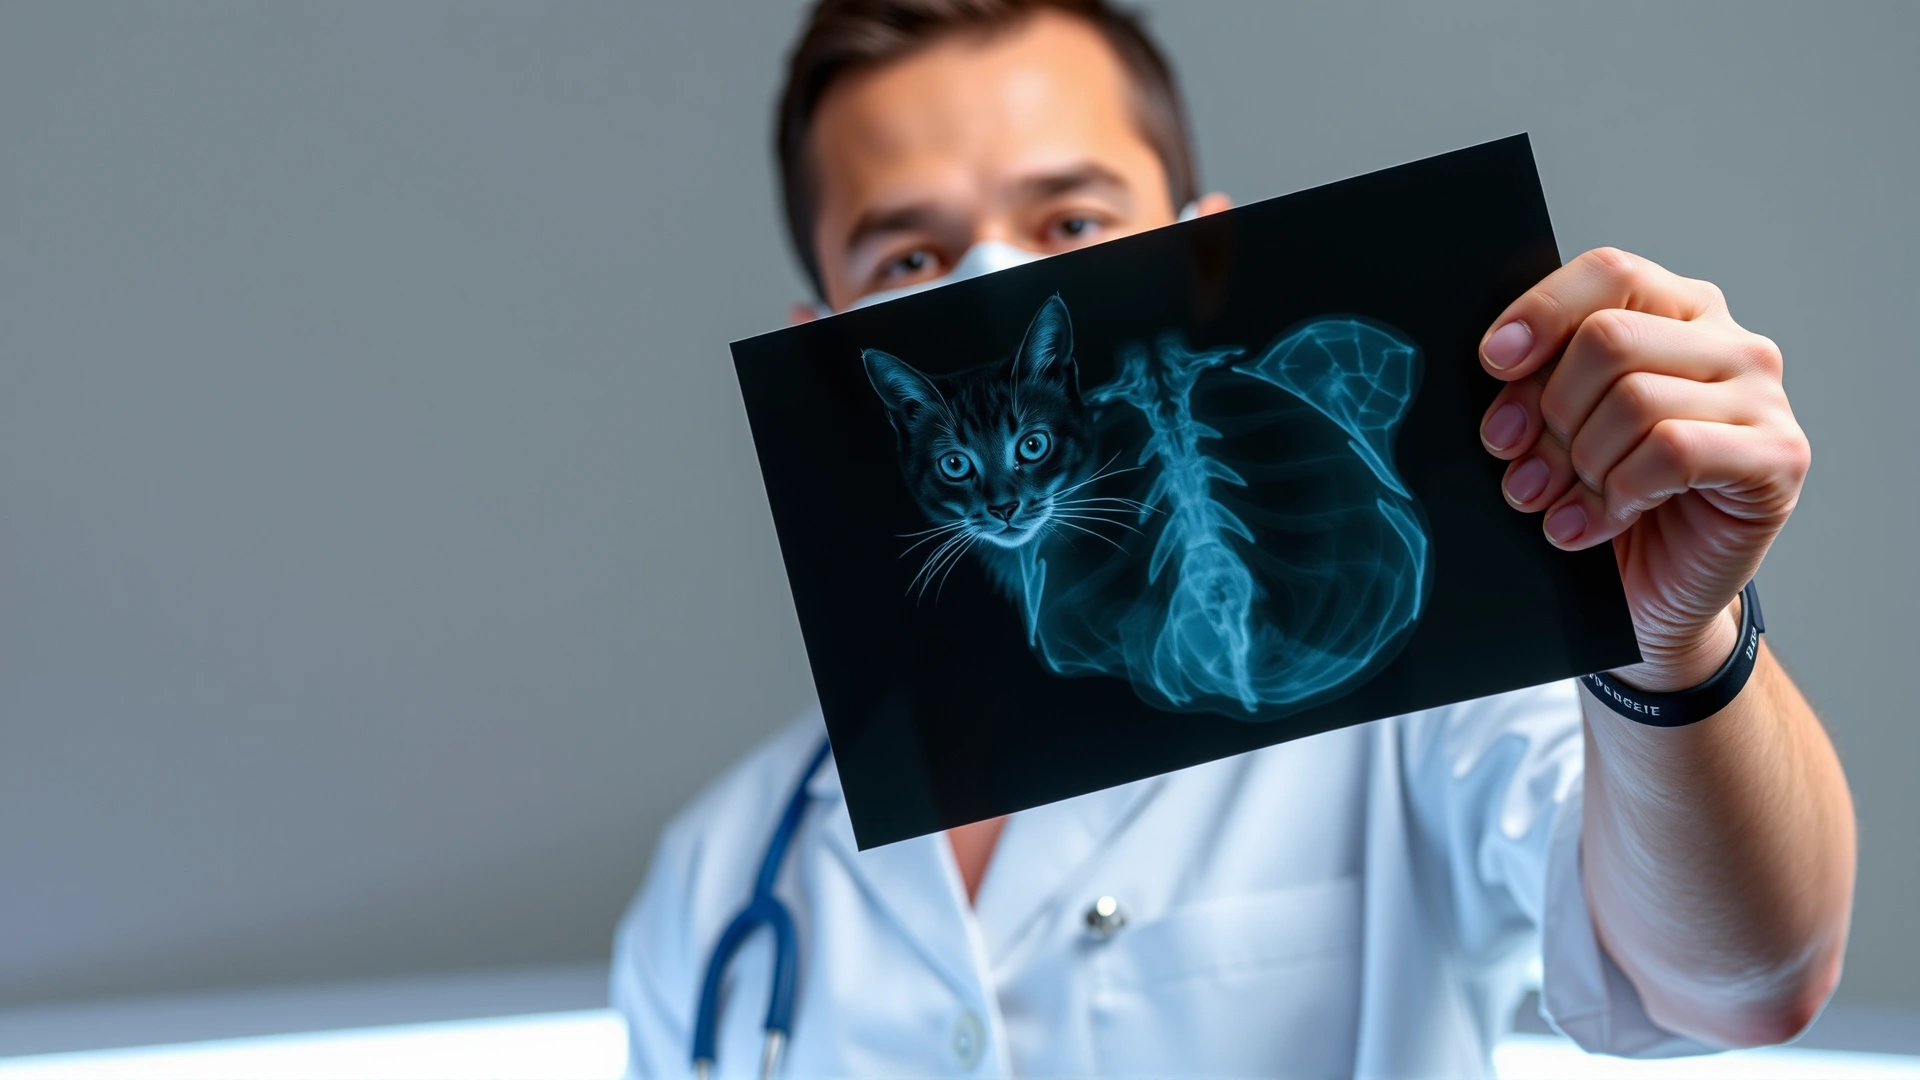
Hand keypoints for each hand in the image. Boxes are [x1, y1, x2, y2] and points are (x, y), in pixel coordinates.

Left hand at [1476, 248, 1809, 691]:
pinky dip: (1622, 491)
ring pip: (1635, 400)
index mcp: (1676, 311)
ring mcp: (1761, 398)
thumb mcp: (1560, 426)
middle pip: (1608, 340)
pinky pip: (1674, 452)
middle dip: (1549, 411)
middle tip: (1523, 468)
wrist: (1653, 592)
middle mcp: (1728, 343)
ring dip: (1580, 463)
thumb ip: (1542, 382)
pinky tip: (1604, 518)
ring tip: (1562, 502)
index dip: (1542, 313)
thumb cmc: (1605, 499)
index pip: (1609, 273)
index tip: (1495, 363)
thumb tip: (1501, 362)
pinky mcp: (1778, 456)